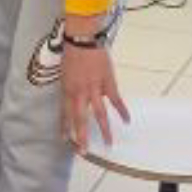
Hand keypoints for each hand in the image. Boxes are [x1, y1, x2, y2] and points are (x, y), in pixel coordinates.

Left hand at [60, 14, 129, 152]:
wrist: (82, 40)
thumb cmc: (72, 55)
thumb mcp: (64, 75)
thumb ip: (68, 89)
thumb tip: (71, 100)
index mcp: (67, 92)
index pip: (65, 115)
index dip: (65, 129)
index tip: (65, 141)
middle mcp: (79, 93)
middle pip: (80, 119)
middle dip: (81, 137)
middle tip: (84, 152)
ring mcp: (94, 89)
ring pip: (99, 114)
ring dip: (104, 129)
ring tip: (109, 143)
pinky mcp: (108, 82)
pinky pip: (116, 100)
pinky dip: (122, 110)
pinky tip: (127, 120)